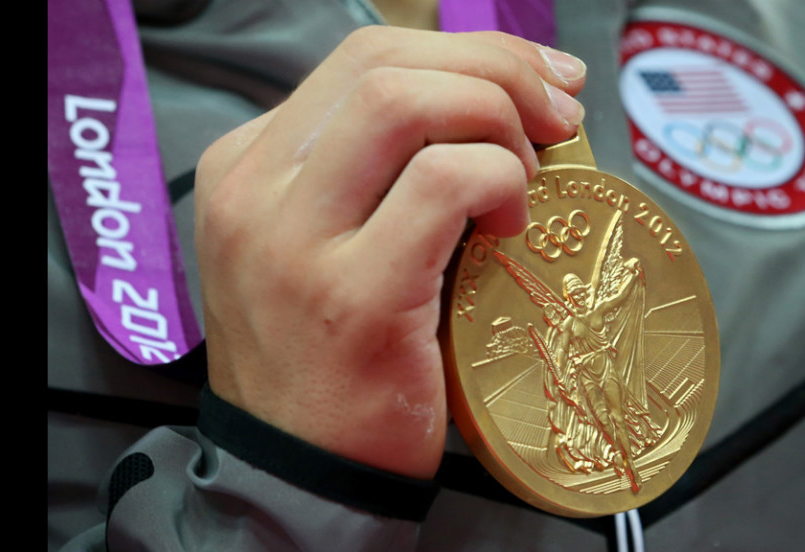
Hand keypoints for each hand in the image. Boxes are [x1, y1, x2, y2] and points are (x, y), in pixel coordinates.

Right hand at [194, 26, 585, 478]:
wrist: (299, 470)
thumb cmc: (332, 355)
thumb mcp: (328, 243)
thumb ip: (381, 171)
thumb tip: (496, 106)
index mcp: (249, 166)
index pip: (363, 60)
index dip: (465, 53)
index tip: (535, 82)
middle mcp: (255, 191)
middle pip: (383, 62)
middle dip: (494, 66)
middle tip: (555, 114)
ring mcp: (292, 241)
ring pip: (404, 102)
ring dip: (497, 118)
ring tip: (526, 175)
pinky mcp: (350, 296)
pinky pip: (442, 183)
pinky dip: (499, 180)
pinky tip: (513, 221)